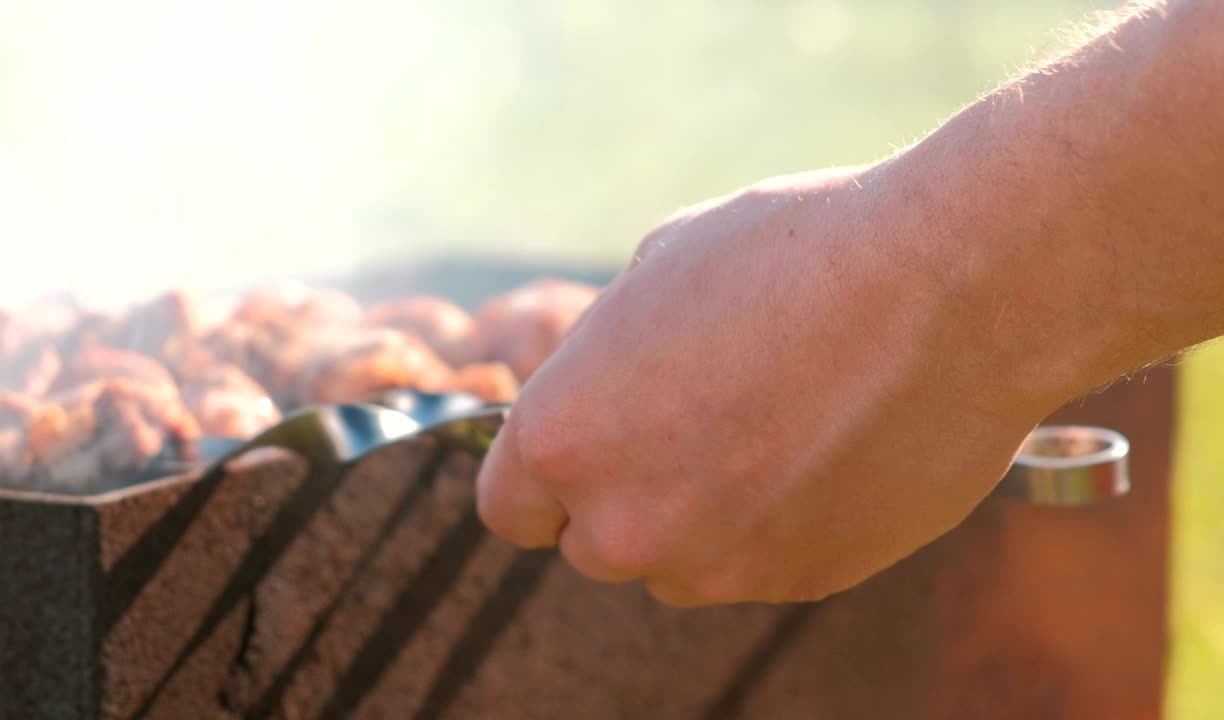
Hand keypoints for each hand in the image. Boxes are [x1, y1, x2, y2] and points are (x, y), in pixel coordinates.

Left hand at [476, 163, 1065, 605]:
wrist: (952, 286)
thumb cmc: (794, 251)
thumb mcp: (657, 269)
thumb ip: (605, 359)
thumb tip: (606, 390)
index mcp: (565, 440)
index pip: (507, 509)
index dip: (544, 479)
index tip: (585, 450)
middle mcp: (628, 525)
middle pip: (591, 545)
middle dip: (625, 496)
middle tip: (689, 426)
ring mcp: (720, 567)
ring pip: (676, 566)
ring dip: (697, 520)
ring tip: (768, 429)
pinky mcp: (805, 582)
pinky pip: (757, 566)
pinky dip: (773, 526)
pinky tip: (825, 449)